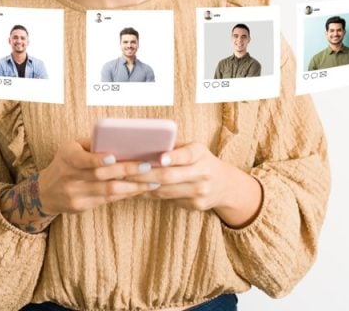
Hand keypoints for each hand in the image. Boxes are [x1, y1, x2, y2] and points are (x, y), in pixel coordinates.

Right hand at [37, 139, 156, 214]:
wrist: (45, 192)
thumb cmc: (65, 163)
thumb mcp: (71, 148)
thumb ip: (92, 144)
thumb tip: (122, 138)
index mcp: (67, 157)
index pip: (82, 159)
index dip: (97, 159)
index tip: (114, 157)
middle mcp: (70, 177)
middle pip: (101, 176)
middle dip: (127, 170)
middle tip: (148, 166)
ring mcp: (75, 194)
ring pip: (108, 191)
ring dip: (133, 186)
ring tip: (153, 181)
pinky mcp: (81, 207)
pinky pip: (108, 200)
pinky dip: (126, 194)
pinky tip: (140, 189)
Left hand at [127, 142, 262, 227]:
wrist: (225, 185)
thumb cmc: (199, 161)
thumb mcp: (192, 149)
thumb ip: (172, 146)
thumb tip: (143, 142)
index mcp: (200, 153)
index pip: (187, 155)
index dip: (173, 157)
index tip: (161, 158)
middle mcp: (203, 172)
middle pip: (169, 176)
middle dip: (144, 174)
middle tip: (124, 171)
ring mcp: (201, 191)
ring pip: (166, 191)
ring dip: (144, 186)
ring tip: (125, 181)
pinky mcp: (196, 205)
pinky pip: (168, 200)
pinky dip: (152, 194)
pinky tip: (138, 190)